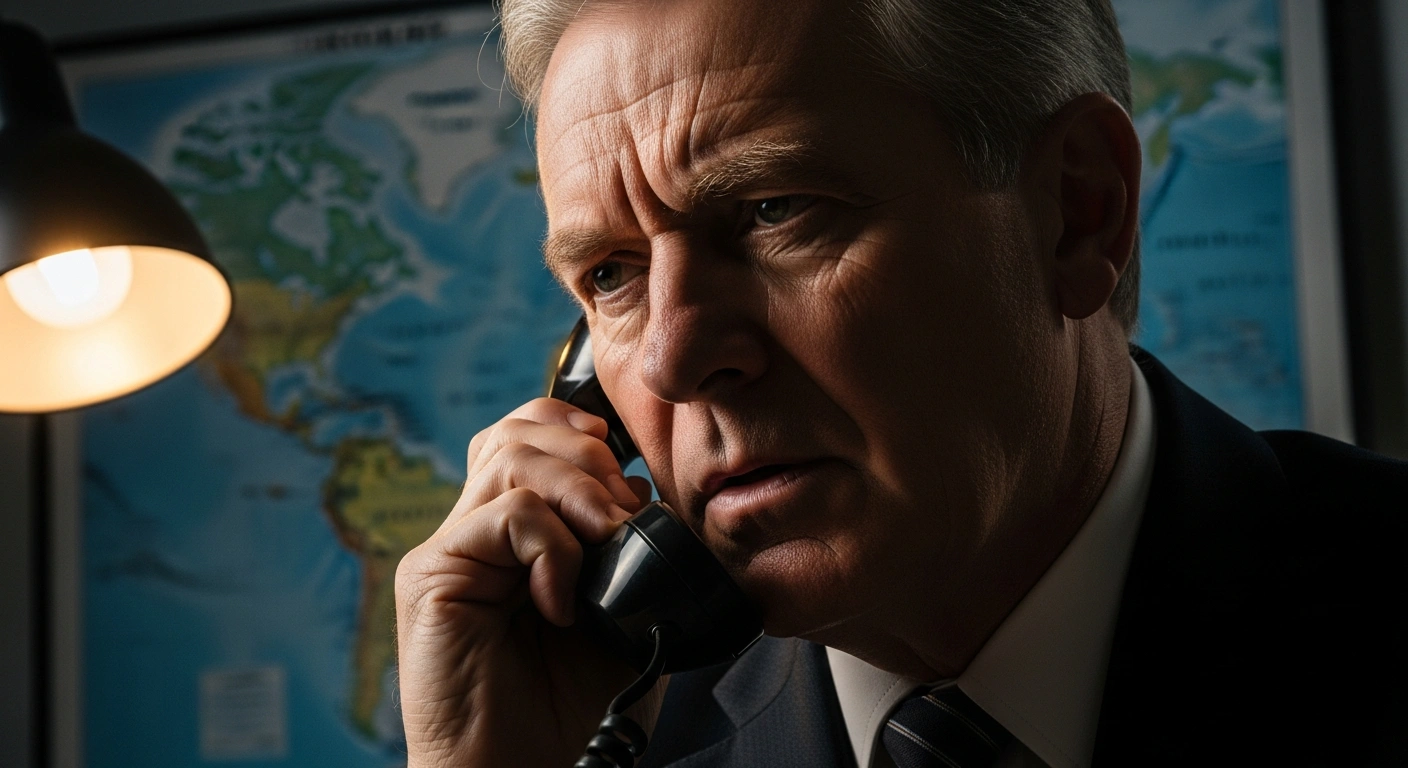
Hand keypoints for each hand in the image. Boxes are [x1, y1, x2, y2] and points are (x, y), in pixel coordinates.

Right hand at [395, 398, 655, 766]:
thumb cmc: (571, 707)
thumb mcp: (621, 615)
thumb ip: (625, 551)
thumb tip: (638, 491)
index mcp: (516, 533)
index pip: (531, 436)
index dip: (582, 436)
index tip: (630, 484)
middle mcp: (477, 532)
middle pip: (518, 432)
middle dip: (588, 459)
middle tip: (622, 519)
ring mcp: (452, 550)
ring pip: (510, 458)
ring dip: (578, 493)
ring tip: (603, 545)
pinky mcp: (431, 576)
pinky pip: (502, 515)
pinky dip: (549, 547)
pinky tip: (562, 600)